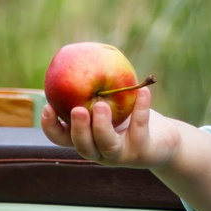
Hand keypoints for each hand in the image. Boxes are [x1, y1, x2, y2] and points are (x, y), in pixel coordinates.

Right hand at [40, 84, 179, 168]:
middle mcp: (100, 152)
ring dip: (101, 125)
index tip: (48, 107)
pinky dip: (141, 109)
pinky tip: (143, 91)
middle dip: (78, 128)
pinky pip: (139, 129)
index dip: (51, 127)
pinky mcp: (142, 151)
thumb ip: (93, 90)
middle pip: (83, 146)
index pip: (62, 139)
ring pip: (107, 145)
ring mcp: (121, 155)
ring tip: (101, 104)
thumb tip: (77, 56)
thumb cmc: (129, 118)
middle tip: (77, 110)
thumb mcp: (109, 104)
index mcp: (87, 139)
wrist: (162, 142)